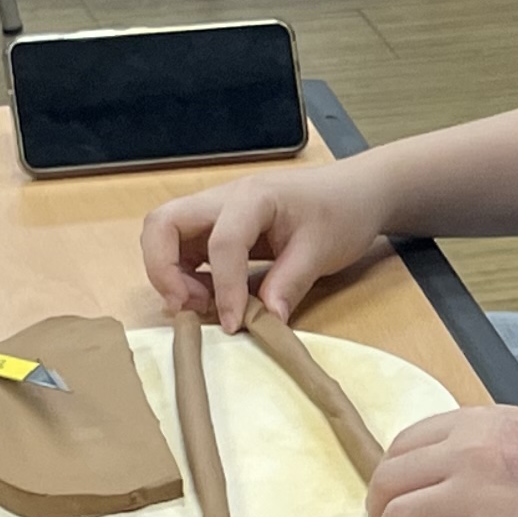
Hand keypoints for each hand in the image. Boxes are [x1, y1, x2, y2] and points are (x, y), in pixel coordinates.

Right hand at [141, 155, 396, 328]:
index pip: (222, 243)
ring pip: (165, 236)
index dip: (223, 289)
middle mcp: (224, 200)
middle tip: (187, 306)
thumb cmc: (341, 211)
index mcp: (253, 198)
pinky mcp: (218, 229)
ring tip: (202, 304)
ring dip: (170, 274)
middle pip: (163, 224)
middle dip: (162, 269)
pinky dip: (185, 276)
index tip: (233, 324)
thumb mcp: (323, 250)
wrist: (354, 192)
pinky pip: (184, 250)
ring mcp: (217, 213)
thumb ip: (290, 284)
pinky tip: (211, 297)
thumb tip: (266, 321)